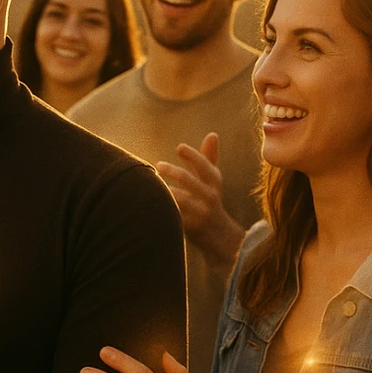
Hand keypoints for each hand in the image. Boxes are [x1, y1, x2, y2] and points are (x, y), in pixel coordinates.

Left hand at [155, 133, 243, 267]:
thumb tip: (212, 134)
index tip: (179, 147)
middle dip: (173, 171)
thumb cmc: (210, 202)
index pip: (205, 166)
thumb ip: (209, 159)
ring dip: (165, 190)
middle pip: (190, 181)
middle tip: (158, 165)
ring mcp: (201, 213)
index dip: (193, 156)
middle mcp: (210, 196)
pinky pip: (175, 215)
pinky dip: (163, 208)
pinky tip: (150, 202)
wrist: (221, 238)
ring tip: (152, 183)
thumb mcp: (213, 182)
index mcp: (214, 183)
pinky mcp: (192, 228)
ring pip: (180, 199)